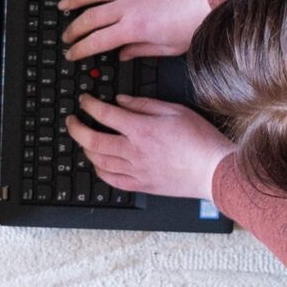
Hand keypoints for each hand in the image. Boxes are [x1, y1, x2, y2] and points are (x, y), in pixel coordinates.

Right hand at [60, 0, 212, 61]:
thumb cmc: (196, 22)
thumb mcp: (169, 47)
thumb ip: (142, 50)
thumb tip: (124, 54)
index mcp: (133, 28)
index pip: (97, 42)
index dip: (80, 49)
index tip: (72, 54)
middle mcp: (128, 6)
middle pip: (90, 18)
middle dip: (73, 29)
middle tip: (66, 36)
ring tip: (62, 5)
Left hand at [64, 95, 234, 202]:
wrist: (214, 171)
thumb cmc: (200, 141)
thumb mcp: (175, 110)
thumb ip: (145, 104)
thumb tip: (122, 101)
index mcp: (142, 130)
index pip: (105, 114)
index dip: (89, 105)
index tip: (84, 100)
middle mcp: (134, 152)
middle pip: (93, 140)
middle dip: (77, 128)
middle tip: (72, 121)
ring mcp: (136, 171)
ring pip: (99, 161)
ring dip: (86, 149)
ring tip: (84, 140)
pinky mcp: (142, 185)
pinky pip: (112, 180)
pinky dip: (100, 171)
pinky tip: (99, 165)